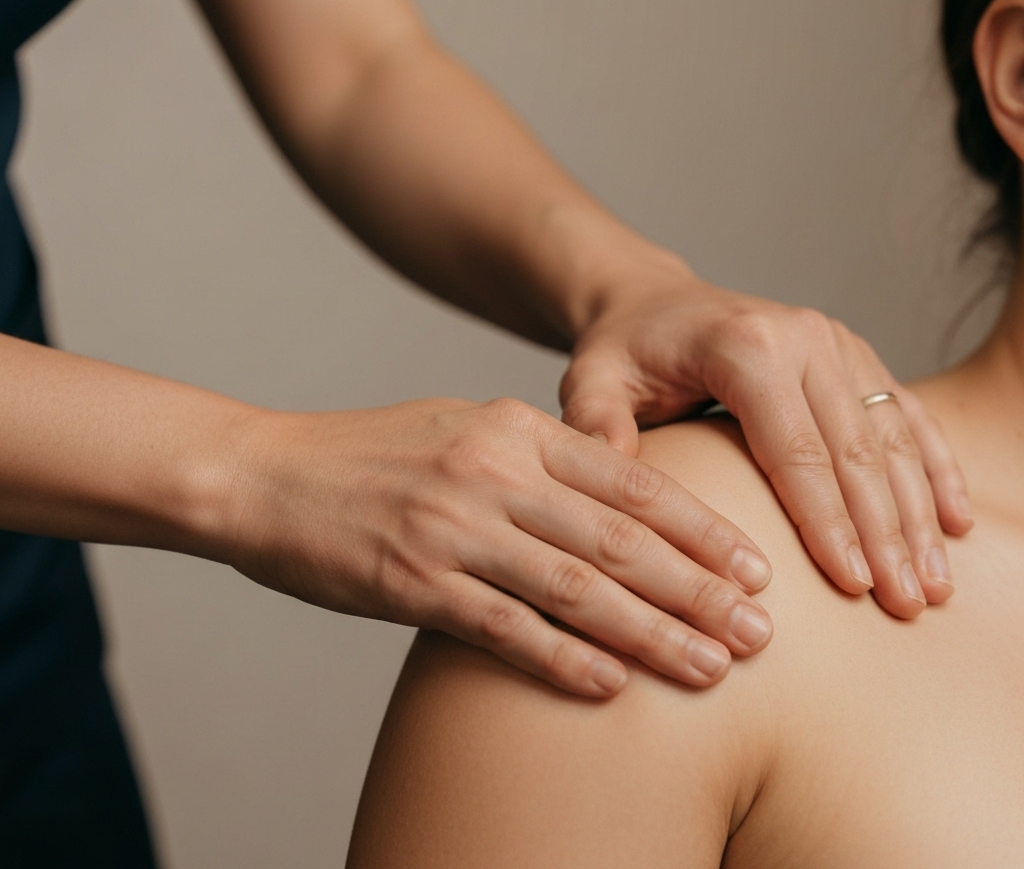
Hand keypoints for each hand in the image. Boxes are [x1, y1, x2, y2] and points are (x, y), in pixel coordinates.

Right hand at [229, 397, 775, 696]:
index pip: (630, 477)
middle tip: (763, 629)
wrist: (267, 474)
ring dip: (651, 633)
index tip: (755, 563)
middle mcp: (492, 472)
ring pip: (576, 589)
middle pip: (619, 538)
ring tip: (713, 666)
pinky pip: (504, 628)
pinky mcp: (412, 584)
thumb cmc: (372, 452)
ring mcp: (452, 528)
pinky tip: (613, 687)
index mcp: (512, 427)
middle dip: (699, 588)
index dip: (700, 525)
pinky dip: (564, 660)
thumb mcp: (461, 426)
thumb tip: (613, 497)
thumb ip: (534, 454)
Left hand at [560, 266, 973, 619]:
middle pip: (856, 451)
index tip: (855, 588)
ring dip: (918, 513)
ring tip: (932, 584)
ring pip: (892, 437)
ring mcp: (836, 342)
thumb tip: (615, 474)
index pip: (797, 451)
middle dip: (884, 533)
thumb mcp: (591, 377)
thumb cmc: (623, 348)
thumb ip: (597, 421)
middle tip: (905, 605)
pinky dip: (933, 468)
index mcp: (745, 346)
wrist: (653, 301)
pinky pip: (905, 413)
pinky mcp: (852, 354)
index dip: (828, 524)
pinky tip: (954, 521)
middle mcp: (804, 337)